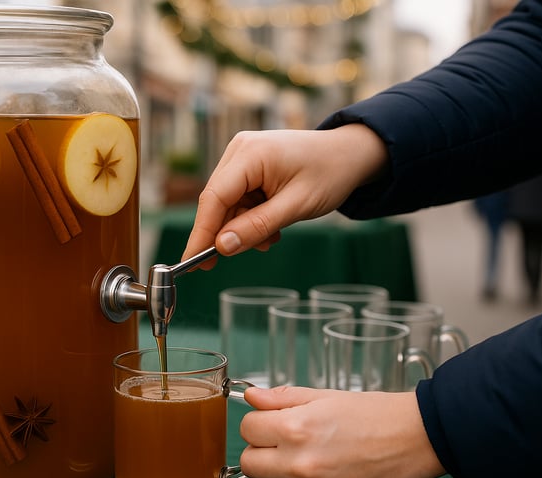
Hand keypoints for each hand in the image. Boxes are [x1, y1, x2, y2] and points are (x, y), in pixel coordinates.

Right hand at [182, 124, 387, 266]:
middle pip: (216, 201)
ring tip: (271, 238)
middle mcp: (240, 150)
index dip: (200, 233)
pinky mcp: (249, 166)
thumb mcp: (296, 206)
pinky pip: (239, 199)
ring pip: (227, 204)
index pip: (214, 198)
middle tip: (221, 263)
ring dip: (243, 228)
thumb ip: (257, 227)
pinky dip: (250, 218)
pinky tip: (271, 227)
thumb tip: (222, 247)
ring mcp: (243, 157)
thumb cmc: (329, 173)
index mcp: (249, 153)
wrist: (351, 154)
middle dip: (224, 233)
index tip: (190, 263)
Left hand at [239, 386, 445, 477]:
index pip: (247, 428)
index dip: (258, 421)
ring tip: (295, 456)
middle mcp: (299, 463)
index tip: (270, 419)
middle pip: (248, 462)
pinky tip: (308, 473)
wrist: (412, 440)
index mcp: (296, 428)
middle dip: (259, 447)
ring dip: (271, 471)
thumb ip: (280, 398)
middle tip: (279, 438)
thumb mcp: (322, 396)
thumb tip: (252, 397)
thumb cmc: (372, 415)